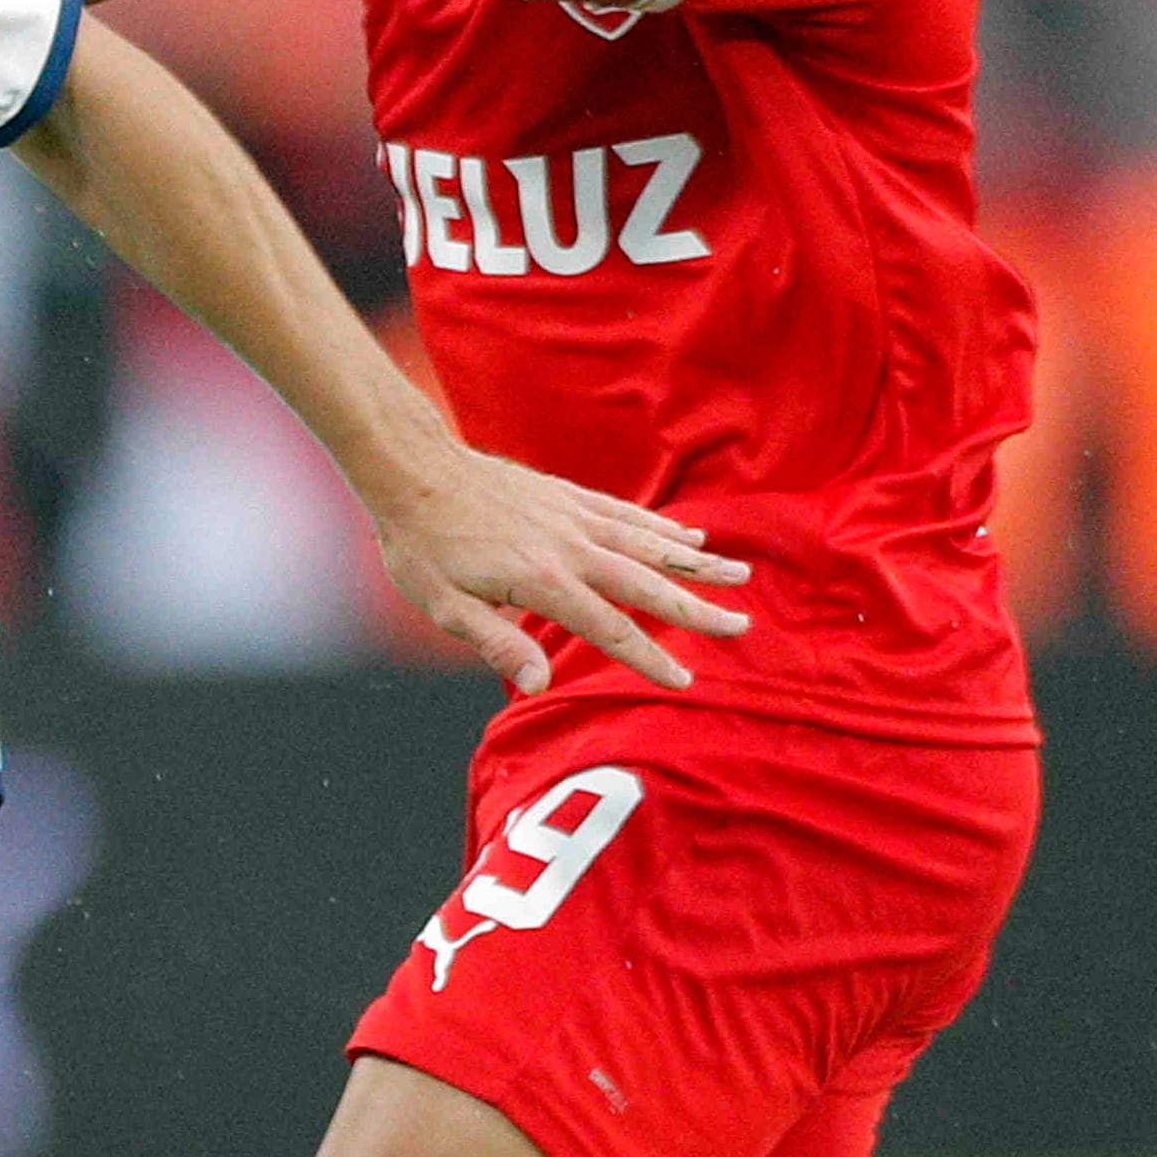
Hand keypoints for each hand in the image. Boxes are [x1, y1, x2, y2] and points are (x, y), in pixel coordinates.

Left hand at [365, 448, 750, 695]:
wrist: (414, 471)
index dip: (649, 657)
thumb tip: (539, 685)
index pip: (610, 628)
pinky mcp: (568, 495)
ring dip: (696, 561)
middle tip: (742, 626)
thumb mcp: (446, 606)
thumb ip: (498, 643)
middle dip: (698, 607)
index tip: (683, 680)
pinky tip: (690, 535)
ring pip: (649, 542)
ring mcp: (574, 516)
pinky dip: (662, 526)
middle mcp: (570, 547)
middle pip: (648, 583)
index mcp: (543, 582)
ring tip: (740, 573)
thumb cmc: (423, 545)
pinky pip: (627, 513)